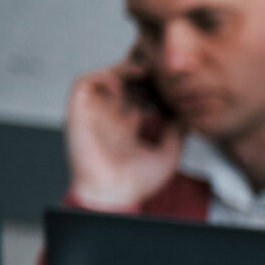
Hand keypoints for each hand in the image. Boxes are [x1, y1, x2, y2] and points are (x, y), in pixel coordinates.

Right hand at [64, 62, 182, 211]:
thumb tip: (186, 113)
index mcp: (127, 129)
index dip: (154, 89)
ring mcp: (94, 115)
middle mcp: (110, 119)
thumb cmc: (138, 182)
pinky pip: (84, 84)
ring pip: (105, 80)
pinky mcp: (78, 112)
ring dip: (123, 70)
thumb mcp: (168, 153)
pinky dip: (102, 75)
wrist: (114, 194)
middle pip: (125, 87)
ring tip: (146, 70)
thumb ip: (176, 131)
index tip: (172, 84)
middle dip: (143, 77)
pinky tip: (124, 80)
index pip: (139, 99)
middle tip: (161, 71)